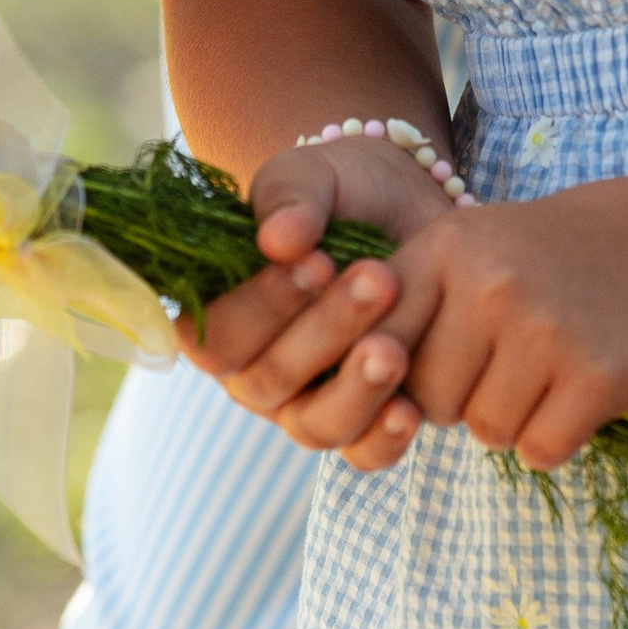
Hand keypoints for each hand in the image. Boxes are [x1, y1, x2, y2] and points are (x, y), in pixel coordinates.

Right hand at [177, 131, 446, 462]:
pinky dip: (384, 439)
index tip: (318, 261)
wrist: (411, 207)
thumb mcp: (313, 175)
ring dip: (355, 387)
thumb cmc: (343, 192)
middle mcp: (253, 371)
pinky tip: (410, 409)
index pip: (217, 336)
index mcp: (222, 314)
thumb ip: (289, 197)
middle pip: (266, 381)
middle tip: (379, 279)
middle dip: (324, 332)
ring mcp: (306, 404)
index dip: (262, 308)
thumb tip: (277, 240)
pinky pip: (363, 454)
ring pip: (315, 425)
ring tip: (396, 347)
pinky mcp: (363, 421)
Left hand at [380, 182, 627, 473]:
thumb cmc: (557, 260)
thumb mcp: (473, 250)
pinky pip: (540, 451)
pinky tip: (582, 392)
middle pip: (428, 400)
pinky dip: (558, 437)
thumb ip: (409, 306)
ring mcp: (543, 330)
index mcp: (443, 249)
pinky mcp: (597, 377)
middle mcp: (487, 284)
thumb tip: (348, 389)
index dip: (403, 371)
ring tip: (550, 369)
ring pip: (486, 431)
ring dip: (515, 418)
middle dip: (462, 399)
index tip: (438, 362)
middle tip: (509, 364)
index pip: (376, 348)